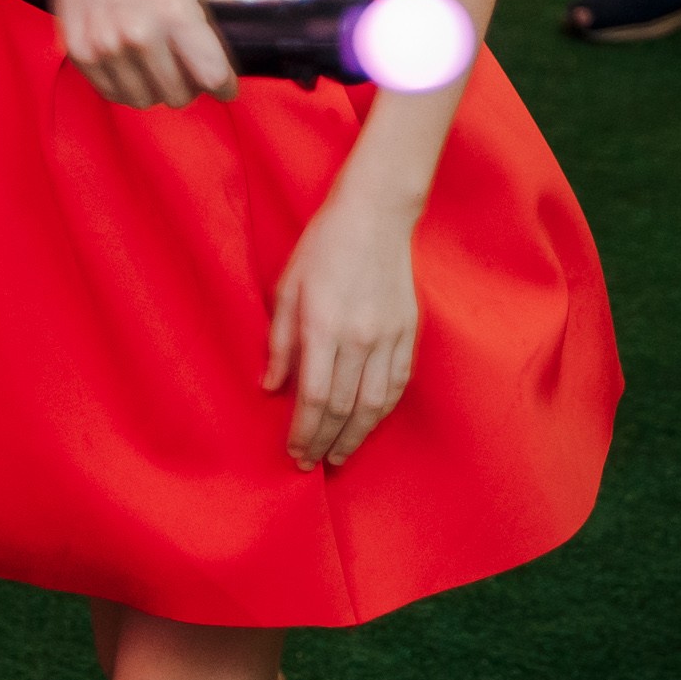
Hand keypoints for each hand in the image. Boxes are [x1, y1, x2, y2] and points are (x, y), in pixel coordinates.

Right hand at [43, 0, 234, 107]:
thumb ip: (221, 6)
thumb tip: (237, 41)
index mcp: (174, 11)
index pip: (212, 75)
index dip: (224, 84)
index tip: (224, 83)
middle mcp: (139, 34)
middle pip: (178, 96)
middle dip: (189, 86)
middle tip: (184, 66)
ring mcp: (106, 47)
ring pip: (145, 100)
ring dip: (156, 88)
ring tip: (155, 63)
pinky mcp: (81, 54)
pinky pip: (114, 94)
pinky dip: (127, 85)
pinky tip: (130, 62)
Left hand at [266, 185, 424, 467]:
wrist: (376, 216)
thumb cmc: (322, 247)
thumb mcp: (287, 287)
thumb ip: (280, 341)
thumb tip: (271, 388)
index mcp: (323, 324)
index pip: (316, 396)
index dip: (304, 431)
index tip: (293, 451)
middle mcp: (359, 336)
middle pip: (344, 407)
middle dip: (325, 441)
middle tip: (310, 464)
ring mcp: (389, 336)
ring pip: (375, 404)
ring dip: (356, 436)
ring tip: (339, 456)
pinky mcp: (408, 332)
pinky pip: (397, 384)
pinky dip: (382, 411)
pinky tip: (368, 425)